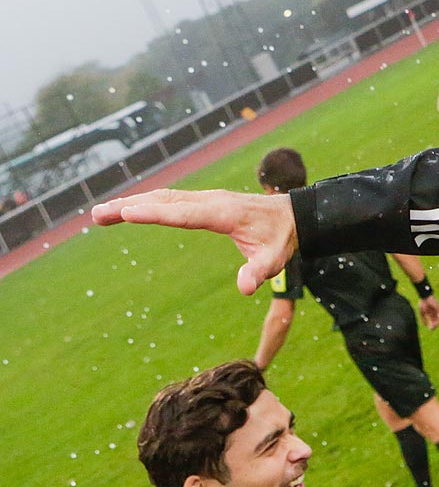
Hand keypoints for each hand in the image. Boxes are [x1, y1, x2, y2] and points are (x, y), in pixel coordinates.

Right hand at [93, 189, 296, 295]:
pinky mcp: (203, 201)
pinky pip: (169, 200)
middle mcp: (211, 201)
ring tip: (99, 214)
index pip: (184, 213)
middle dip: (130, 206)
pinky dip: (145, 203)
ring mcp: (206, 199)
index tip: (126, 212)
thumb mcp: (274, 259)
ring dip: (131, 202)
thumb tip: (245, 288)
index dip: (155, 213)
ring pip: (163, 198)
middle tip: (97, 214)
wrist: (293, 216)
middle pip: (165, 201)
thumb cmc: (281, 239)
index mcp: (224, 213)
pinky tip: (126, 209)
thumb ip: (259, 272)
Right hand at [419, 296, 438, 329]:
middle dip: (434, 325)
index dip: (432, 325)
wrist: (425, 297)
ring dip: (436, 323)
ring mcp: (437, 310)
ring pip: (438, 318)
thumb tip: (426, 325)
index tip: (430, 329)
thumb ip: (424, 319)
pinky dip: (438, 319)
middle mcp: (435, 313)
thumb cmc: (423, 303)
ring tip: (434, 327)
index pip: (433, 320)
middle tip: (432, 329)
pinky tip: (436, 322)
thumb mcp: (422, 313)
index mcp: (431, 313)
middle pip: (436, 320)